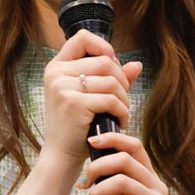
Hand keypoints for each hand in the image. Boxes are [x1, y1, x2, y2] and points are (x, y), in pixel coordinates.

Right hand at [39, 30, 141, 173]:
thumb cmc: (77, 127)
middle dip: (121, 81)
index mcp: (57, 67)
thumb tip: (137, 65)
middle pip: (104, 61)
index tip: (112, 69)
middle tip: (122, 100)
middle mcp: (57, 73)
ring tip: (121, 113)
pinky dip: (122, 111)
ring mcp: (63, 88)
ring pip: (111, 81)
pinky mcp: (73, 103)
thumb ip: (112, 79)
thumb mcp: (91, 97)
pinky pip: (111, 99)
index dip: (103, 48)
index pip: (82, 38)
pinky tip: (119, 122)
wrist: (61, 156)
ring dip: (124, 99)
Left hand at [83, 131, 173, 194]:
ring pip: (121, 181)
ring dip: (97, 193)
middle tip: (84, 186)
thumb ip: (113, 189)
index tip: (91, 143)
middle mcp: (157, 187)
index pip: (134, 146)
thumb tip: (90, 173)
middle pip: (125, 159)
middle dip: (97, 168)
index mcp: (149, 180)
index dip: (112, 138)